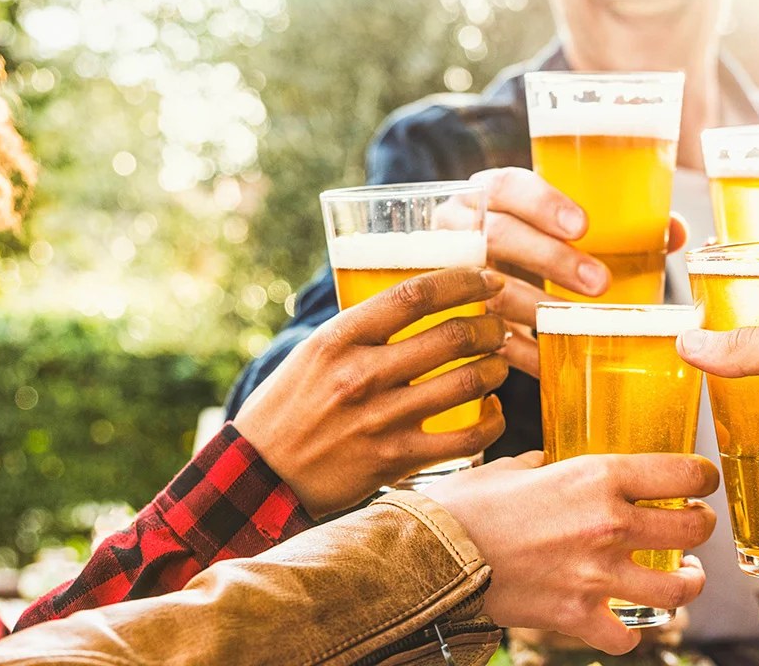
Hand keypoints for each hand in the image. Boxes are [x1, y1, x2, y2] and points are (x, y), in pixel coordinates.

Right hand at [235, 268, 510, 516]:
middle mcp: (361, 375)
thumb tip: (417, 300)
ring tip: (498, 364)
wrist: (260, 477)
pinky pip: (467, 438)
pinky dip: (493, 421)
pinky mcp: (396, 460)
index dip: (463, 281)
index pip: (415, 294)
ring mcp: (381, 419)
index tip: (488, 279)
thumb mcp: (312, 353)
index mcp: (338, 338)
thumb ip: (360, 329)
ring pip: (467, 382)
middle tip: (498, 327)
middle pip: (452, 336)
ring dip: (495, 368)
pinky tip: (493, 411)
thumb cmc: (288, 409)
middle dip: (490, 327)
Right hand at [425, 451, 718, 654]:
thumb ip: (545, 464)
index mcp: (597, 477)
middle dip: (701, 527)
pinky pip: (626, 637)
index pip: (683, 474)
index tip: (702, 481)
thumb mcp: (512, 466)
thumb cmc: (465, 506)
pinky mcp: (576, 617)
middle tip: (694, 526)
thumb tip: (550, 463)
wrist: (430, 555)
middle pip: (692, 529)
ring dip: (687, 583)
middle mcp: (608, 525)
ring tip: (684, 578)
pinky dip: (630, 632)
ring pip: (678, 590)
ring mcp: (597, 576)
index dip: (702, 478)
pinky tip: (626, 620)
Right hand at [471, 167, 690, 375]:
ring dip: (534, 306)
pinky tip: (551, 362)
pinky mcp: (450, 317)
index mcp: (486, 194)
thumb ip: (611, 221)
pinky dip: (520, 351)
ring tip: (576, 323)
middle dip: (550, 259)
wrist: (456, 267)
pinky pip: (482, 336)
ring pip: (487, 288)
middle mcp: (459, 229)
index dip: (542, 203)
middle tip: (600, 283)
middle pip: (498, 236)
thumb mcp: (552, 220)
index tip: (582, 226)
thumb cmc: (524, 239)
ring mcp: (448, 272)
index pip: (505, 186)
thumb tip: (674, 231)